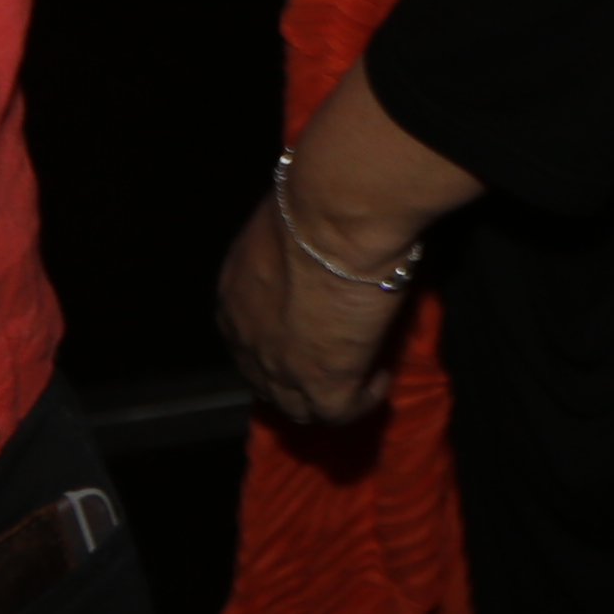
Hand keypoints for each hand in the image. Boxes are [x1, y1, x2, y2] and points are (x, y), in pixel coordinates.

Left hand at [217, 189, 411, 427]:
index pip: (249, 336)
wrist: (335, 214)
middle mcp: (246, 340)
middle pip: (266, 380)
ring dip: (327, 395)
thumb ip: (292, 243)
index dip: (278, 339)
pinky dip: (362, 399)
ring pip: (298, 407)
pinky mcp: (323, 384)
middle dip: (297, 376)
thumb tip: (316, 236)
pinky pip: (340, 412)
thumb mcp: (287, 223)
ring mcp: (281, 369)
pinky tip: (380, 376)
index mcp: (233, 298)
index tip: (310, 327)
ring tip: (360, 374)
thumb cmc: (312, 201)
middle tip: (334, 358)